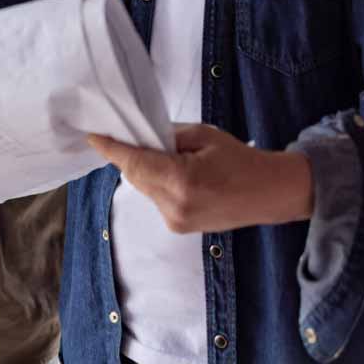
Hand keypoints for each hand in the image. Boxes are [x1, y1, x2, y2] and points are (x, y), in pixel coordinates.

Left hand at [88, 124, 313, 233]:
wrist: (270, 194)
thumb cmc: (241, 160)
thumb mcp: (203, 135)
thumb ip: (168, 136)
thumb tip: (140, 136)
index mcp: (180, 180)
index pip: (133, 162)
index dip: (110, 149)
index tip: (92, 136)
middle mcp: (173, 205)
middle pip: (135, 176)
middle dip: (129, 156)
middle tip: (128, 135)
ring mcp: (175, 221)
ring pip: (144, 188)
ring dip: (146, 170)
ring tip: (165, 156)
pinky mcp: (178, 228)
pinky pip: (156, 199)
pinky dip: (157, 184)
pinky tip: (175, 175)